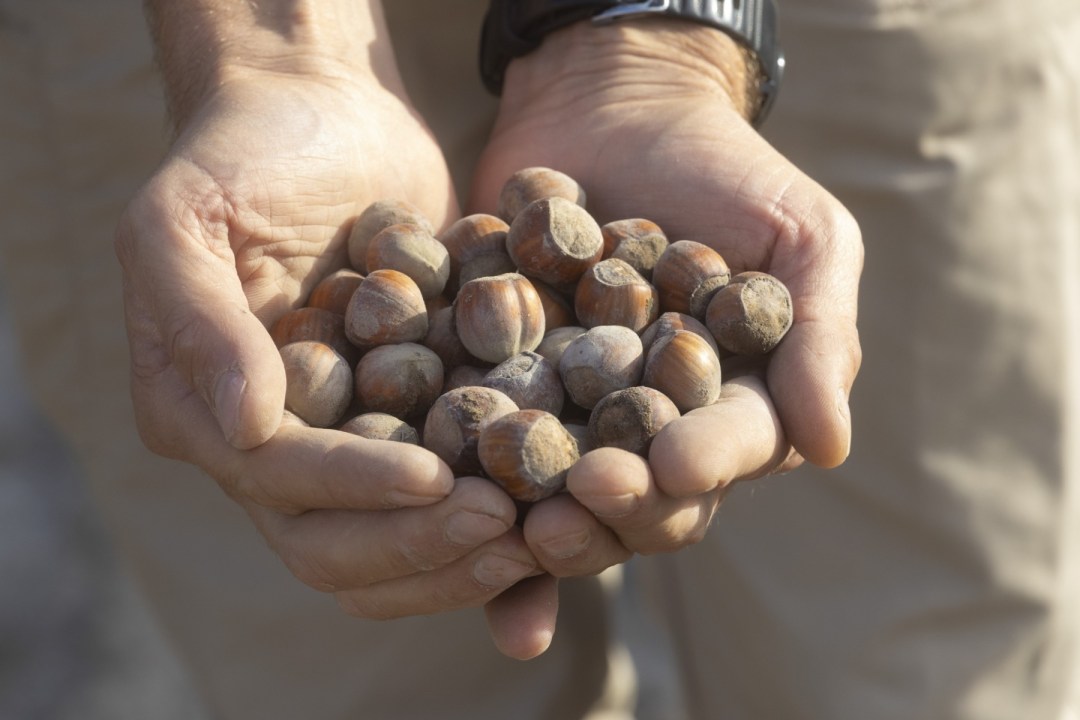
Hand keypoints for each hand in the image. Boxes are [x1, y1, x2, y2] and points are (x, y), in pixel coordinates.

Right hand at [115, 69, 543, 645]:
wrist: (325, 114)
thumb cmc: (244, 152)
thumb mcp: (187, 218)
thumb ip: (202, 322)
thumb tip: (245, 429)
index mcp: (205, 417)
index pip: (279, 484)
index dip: (355, 491)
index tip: (440, 480)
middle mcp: (271, 450)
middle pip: (335, 547)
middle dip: (419, 543)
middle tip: (508, 524)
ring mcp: (344, 443)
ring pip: (393, 543)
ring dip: (460, 556)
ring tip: (541, 534)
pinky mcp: (408, 422)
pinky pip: (447, 495)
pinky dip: (495, 516)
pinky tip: (559, 513)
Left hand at [470, 21, 862, 575]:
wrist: (610, 107)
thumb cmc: (723, 168)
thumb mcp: (801, 235)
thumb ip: (818, 334)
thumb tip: (830, 447)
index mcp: (733, 405)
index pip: (728, 449)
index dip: (705, 463)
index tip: (672, 465)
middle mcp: (654, 427)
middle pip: (643, 493)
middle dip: (614, 506)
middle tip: (572, 509)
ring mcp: (573, 413)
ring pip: (562, 487)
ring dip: (540, 514)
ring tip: (507, 518)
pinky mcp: (502, 387)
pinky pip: (483, 435)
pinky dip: (463, 469)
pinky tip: (438, 492)